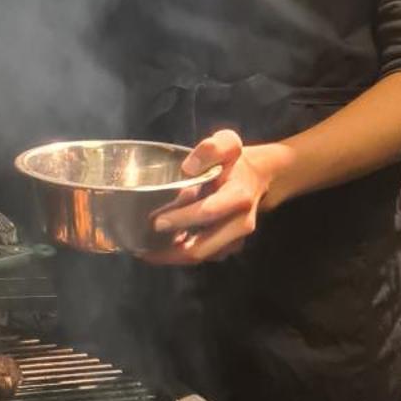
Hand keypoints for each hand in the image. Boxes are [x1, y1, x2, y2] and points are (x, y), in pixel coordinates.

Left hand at [142, 129, 286, 265]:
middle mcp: (240, 223)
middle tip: (142, 244)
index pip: (208, 212)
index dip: (182, 219)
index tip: (156, 222)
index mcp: (238, 196)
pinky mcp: (228, 248)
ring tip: (144, 250)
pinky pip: (202, 257)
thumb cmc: (235, 162)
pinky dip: (180, 255)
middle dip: (171, 250)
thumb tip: (188, 168)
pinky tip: (160, 247)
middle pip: (202, 247)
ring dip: (172, 256)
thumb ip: (211, 149)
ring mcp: (236, 240)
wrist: (258, 179)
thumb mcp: (227, 144)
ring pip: (200, 257)